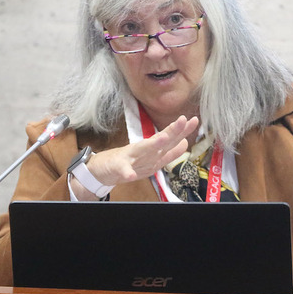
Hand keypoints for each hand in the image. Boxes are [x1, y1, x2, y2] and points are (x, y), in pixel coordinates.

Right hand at [71, 116, 198, 199]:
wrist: (101, 169)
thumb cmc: (127, 162)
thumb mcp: (150, 158)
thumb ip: (168, 152)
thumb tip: (185, 142)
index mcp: (151, 151)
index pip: (169, 139)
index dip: (180, 130)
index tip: (191, 120)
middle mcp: (142, 152)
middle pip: (159, 140)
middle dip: (171, 131)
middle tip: (183, 120)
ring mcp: (129, 160)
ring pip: (142, 152)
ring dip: (152, 146)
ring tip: (163, 139)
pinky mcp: (117, 169)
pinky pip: (123, 171)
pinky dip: (127, 172)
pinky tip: (130, 174)